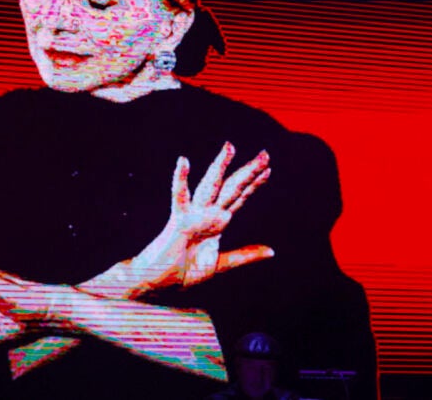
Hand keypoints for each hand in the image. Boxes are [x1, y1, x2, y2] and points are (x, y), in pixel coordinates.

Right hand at [121, 142, 273, 294]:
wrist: (160, 282)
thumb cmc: (184, 272)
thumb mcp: (221, 264)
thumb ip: (244, 255)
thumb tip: (271, 252)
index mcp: (217, 223)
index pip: (239, 198)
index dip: (253, 184)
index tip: (268, 169)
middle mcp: (207, 214)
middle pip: (231, 188)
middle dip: (248, 172)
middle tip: (265, 154)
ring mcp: (193, 214)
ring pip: (210, 186)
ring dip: (220, 166)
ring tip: (230, 147)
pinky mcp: (178, 219)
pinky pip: (179, 197)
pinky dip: (180, 179)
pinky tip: (183, 162)